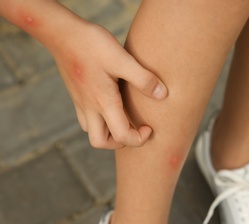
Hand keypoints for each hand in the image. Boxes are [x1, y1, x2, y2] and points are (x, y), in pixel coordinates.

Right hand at [51, 23, 166, 148]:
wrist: (60, 33)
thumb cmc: (91, 44)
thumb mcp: (122, 59)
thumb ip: (143, 79)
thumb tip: (163, 95)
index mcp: (103, 102)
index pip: (121, 136)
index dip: (139, 139)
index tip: (149, 127)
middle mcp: (89, 107)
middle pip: (100, 142)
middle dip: (120, 142)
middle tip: (135, 129)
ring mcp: (80, 102)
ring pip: (91, 131)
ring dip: (109, 133)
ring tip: (125, 119)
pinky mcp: (76, 94)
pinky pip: (86, 118)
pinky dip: (100, 121)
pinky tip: (111, 105)